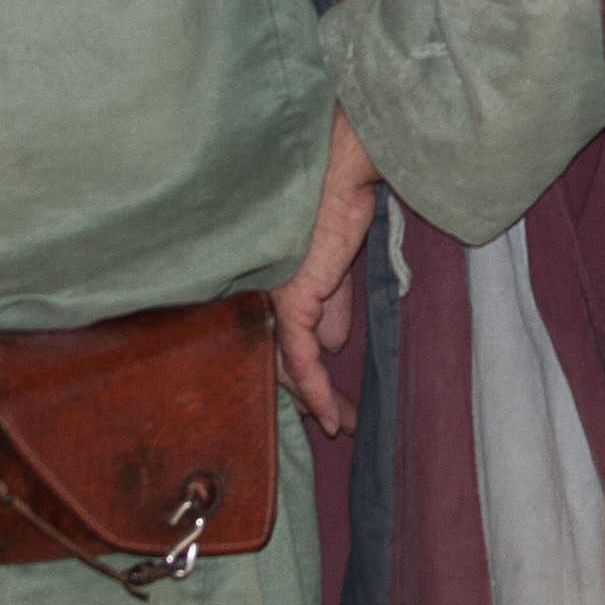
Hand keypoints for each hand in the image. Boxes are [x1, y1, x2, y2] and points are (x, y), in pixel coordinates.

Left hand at [271, 111, 379, 438]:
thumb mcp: (335, 269)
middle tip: (336, 421)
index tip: (325, 399)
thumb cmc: (337, 209)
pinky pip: (300, 359)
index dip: (301, 374)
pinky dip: (316, 390)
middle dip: (309, 395)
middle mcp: (262, 297)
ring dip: (317, 400)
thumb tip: (335, 344)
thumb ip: (330, 306)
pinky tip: (330, 414)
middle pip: (280, 360)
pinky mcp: (291, 304)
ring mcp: (272, 301)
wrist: (342, 181)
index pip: (279, 341)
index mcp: (269, 287)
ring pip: (290, 366)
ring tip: (340, 423)